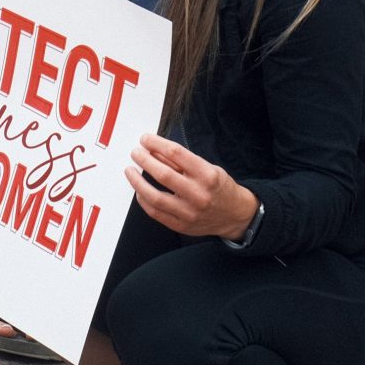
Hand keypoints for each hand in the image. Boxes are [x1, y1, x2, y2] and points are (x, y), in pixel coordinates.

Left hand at [126, 134, 258, 239]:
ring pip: (155, 197)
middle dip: (144, 161)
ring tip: (130, 171)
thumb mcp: (207, 167)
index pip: (177, 154)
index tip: (145, 139)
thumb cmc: (219, 187)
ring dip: (138, 182)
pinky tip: (139, 190)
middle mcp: (198, 194)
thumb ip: (181, 161)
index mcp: (207, 175)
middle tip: (135, 153)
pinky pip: (156, 213)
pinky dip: (144, 200)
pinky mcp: (181, 225)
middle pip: (163, 175)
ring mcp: (189, 212)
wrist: (234, 215)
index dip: (157, 144)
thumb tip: (154, 150)